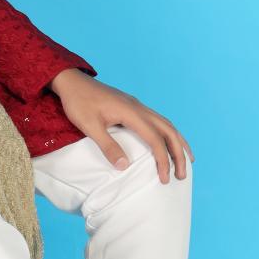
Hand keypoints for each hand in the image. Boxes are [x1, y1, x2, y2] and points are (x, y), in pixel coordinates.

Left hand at [48, 68, 193, 183]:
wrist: (72, 81)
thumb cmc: (78, 102)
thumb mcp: (89, 126)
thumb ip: (108, 145)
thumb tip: (124, 167)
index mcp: (131, 112)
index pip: (155, 139)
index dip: (162, 159)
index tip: (164, 178)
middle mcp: (139, 107)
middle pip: (168, 130)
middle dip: (178, 153)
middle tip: (182, 175)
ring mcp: (137, 105)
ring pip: (166, 123)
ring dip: (177, 142)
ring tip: (186, 160)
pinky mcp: (133, 106)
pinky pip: (158, 120)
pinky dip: (168, 133)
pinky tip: (168, 141)